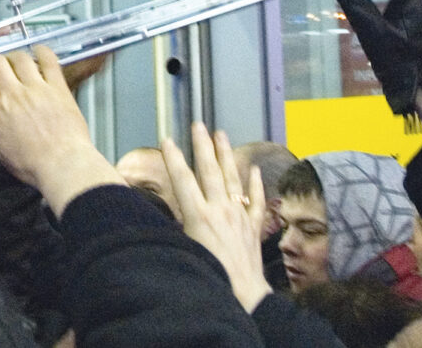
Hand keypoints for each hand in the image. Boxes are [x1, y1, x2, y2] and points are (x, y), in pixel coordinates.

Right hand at [0, 46, 121, 213]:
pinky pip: (49, 59)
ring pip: (18, 57)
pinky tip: (38, 53)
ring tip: (16, 67)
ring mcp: (37, 87)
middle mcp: (14, 93)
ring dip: (13, 59)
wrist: (64, 166)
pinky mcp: (58, 87)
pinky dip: (41, 52)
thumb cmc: (32, 165)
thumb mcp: (1, 149)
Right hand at [162, 124, 269, 312]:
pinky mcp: (252, 228)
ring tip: (221, 135)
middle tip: (198, 126)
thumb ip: (178, 227)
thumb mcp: (184, 249)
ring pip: (232, 178)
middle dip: (202, 145)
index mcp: (198, 216)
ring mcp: (239, 216)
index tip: (167, 139)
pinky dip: (254, 184)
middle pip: (210, 171)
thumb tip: (170, 212)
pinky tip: (254, 169)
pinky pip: (255, 201)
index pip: (182, 179)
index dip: (173, 158)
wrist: (244, 295)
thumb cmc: (210, 277)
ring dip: (226, 155)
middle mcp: (220, 210)